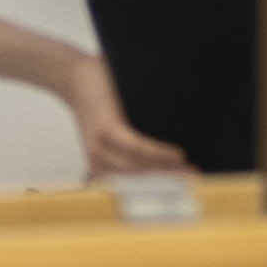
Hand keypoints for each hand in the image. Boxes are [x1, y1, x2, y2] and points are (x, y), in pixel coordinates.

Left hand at [61, 55, 192, 182]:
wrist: (71, 76)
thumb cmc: (97, 101)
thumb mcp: (111, 130)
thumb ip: (131, 146)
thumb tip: (169, 154)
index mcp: (102, 166)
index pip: (135, 184)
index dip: (161, 188)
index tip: (185, 189)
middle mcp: (100, 163)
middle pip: (140, 180)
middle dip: (170, 184)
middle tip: (195, 183)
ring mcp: (100, 149)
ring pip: (141, 167)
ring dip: (169, 171)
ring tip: (190, 170)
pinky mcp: (106, 130)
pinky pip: (137, 147)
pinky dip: (158, 153)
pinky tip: (177, 155)